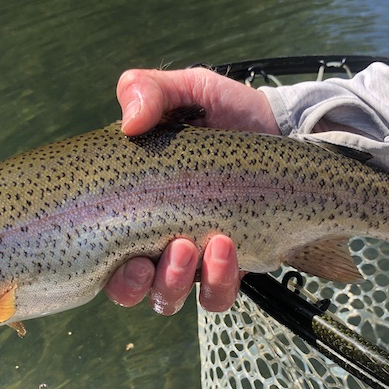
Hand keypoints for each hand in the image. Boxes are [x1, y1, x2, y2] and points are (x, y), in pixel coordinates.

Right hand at [104, 68, 279, 313]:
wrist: (281, 127)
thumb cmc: (224, 112)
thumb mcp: (186, 90)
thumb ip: (149, 91)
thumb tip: (130, 122)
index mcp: (134, 210)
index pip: (107, 259)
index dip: (112, 273)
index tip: (129, 257)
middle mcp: (157, 241)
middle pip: (136, 290)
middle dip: (152, 280)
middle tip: (178, 246)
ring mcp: (194, 259)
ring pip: (173, 297)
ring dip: (183, 282)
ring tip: (214, 243)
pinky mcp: (231, 265)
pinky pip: (217, 296)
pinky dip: (219, 283)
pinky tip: (230, 247)